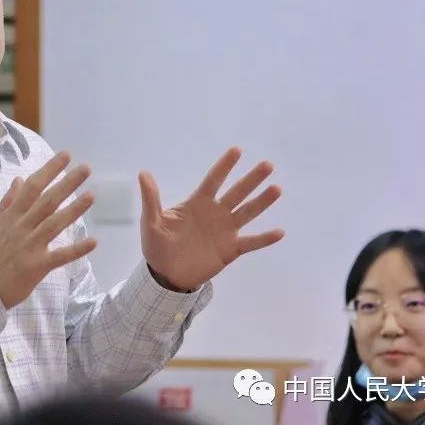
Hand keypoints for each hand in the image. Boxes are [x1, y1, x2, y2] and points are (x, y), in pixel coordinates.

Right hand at [0, 152, 96, 307]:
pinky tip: (93, 241)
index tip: (65, 156)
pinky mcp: (37, 267)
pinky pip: (60, 257)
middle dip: (67, 183)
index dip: (49, 170)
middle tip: (86, 168)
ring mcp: (30, 247)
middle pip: (47, 201)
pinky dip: (76, 250)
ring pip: (54, 224)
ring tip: (92, 196)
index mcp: (11, 217)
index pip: (32, 187)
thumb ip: (7, 203)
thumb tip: (19, 180)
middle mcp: (21, 228)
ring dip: (74, 210)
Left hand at [140, 147, 283, 291]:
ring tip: (277, 188)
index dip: (224, 166)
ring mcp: (225, 231)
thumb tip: (143, 173)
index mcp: (197, 203)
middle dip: (251, 179)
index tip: (237, 150)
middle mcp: (215, 213)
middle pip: (237, 192)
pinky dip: (265, 238)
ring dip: (262, 202)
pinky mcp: (230, 250)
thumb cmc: (157, 245)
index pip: (213, 180)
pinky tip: (280, 231)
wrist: (166, 274)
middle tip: (267, 164)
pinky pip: (251, 243)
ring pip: (247, 212)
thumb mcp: (151, 221)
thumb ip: (151, 198)